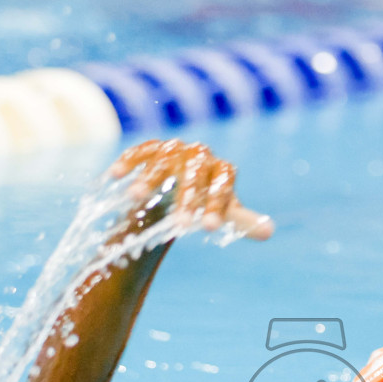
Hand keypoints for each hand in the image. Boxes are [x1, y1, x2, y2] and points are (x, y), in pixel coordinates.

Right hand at [110, 139, 273, 240]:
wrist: (185, 185)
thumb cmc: (208, 201)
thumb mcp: (225, 212)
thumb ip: (243, 221)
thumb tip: (268, 232)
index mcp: (221, 169)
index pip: (224, 182)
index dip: (218, 203)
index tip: (209, 228)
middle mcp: (200, 155)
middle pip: (195, 173)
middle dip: (188, 199)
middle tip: (181, 226)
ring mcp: (175, 149)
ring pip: (163, 161)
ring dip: (149, 178)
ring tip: (134, 198)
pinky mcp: (151, 149)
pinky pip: (139, 152)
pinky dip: (127, 161)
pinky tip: (113, 176)